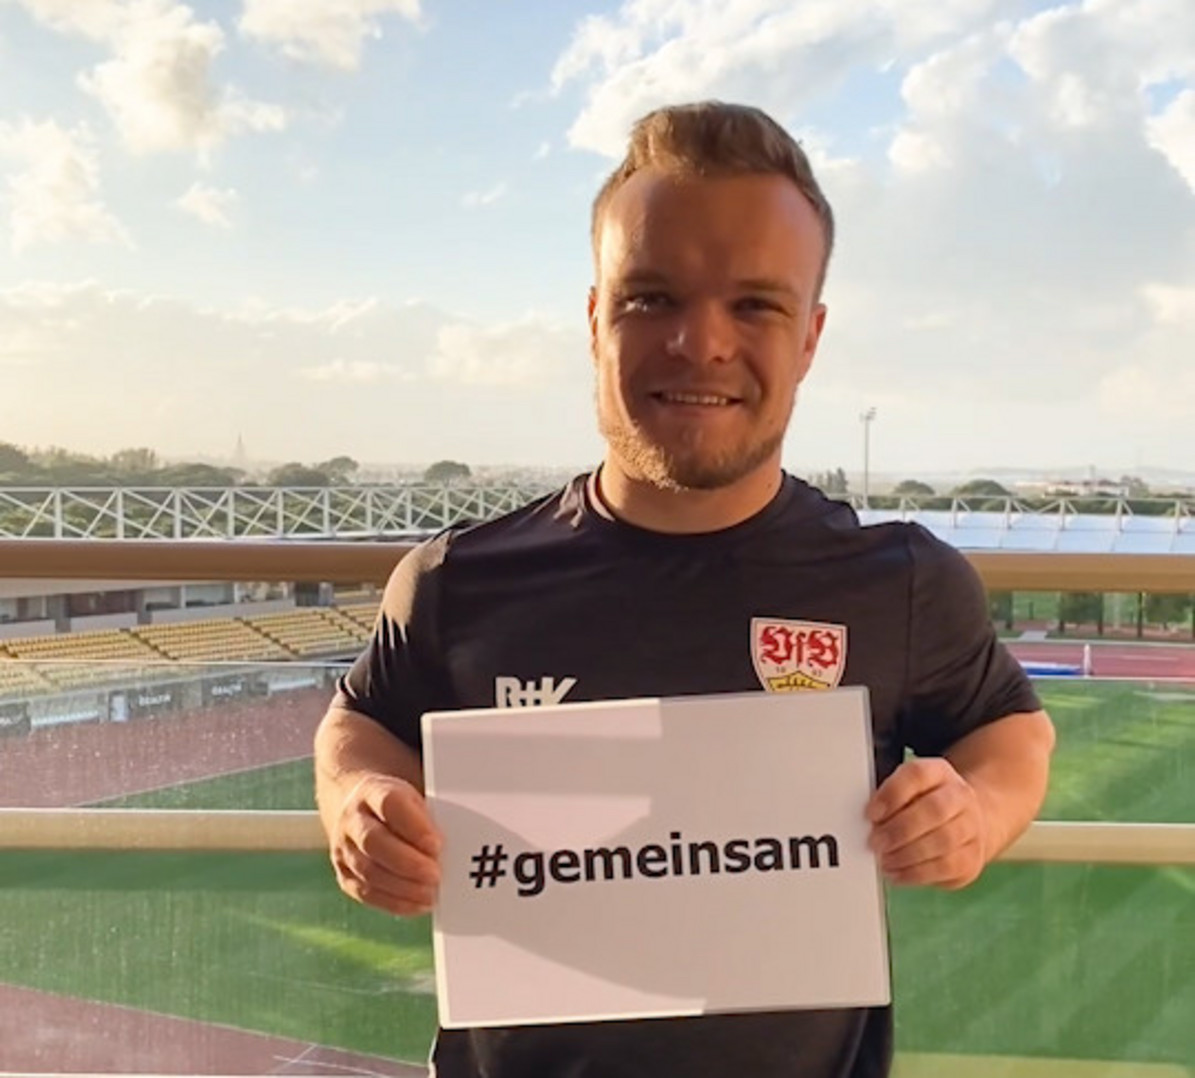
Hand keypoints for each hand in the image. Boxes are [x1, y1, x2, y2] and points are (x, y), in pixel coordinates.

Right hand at [328, 773, 442, 915]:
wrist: (357, 808)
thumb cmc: (397, 806)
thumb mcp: (414, 797)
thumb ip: (430, 817)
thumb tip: (458, 843)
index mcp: (373, 791)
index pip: (390, 804)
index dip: (414, 826)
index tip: (437, 844)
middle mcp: (352, 819)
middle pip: (374, 841)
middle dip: (408, 862)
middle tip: (436, 874)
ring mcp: (343, 848)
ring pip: (368, 871)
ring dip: (403, 887)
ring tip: (430, 893)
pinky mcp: (344, 875)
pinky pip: (366, 893)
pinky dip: (394, 902)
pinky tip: (417, 903)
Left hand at [865, 757, 987, 889]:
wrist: (966, 821)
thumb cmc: (923, 804)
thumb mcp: (906, 790)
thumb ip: (886, 798)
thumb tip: (866, 819)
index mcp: (938, 772)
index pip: (917, 774)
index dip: (892, 794)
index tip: (871, 813)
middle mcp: (960, 796)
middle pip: (934, 809)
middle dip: (900, 829)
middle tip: (875, 842)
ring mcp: (971, 828)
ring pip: (943, 841)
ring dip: (907, 854)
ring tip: (884, 860)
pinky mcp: (972, 859)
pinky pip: (946, 868)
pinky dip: (916, 873)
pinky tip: (897, 873)